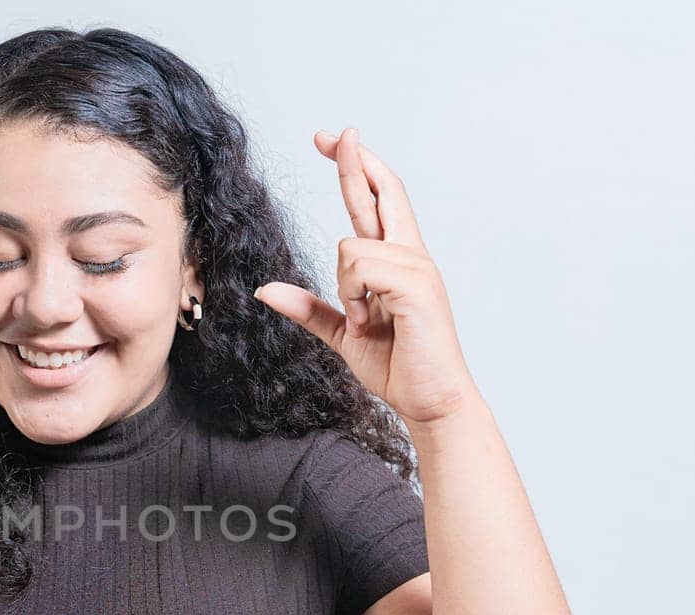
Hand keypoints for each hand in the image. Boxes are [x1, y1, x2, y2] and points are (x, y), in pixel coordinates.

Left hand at [254, 128, 477, 426]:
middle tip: (332, 133)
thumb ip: (310, 309)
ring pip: (350, 245)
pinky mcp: (417, 286)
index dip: (356, 166)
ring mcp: (417, 267)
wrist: (430, 401)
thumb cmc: (398, 366)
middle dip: (353, 161)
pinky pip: (360, 268)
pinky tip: (369, 319)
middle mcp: (411, 255)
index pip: (377, 198)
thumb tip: (265, 289)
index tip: (332, 139)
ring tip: (364, 318)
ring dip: (344, 287)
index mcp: (397, 260)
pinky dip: (352, 296)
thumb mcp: (342, 334)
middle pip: (381, 190)